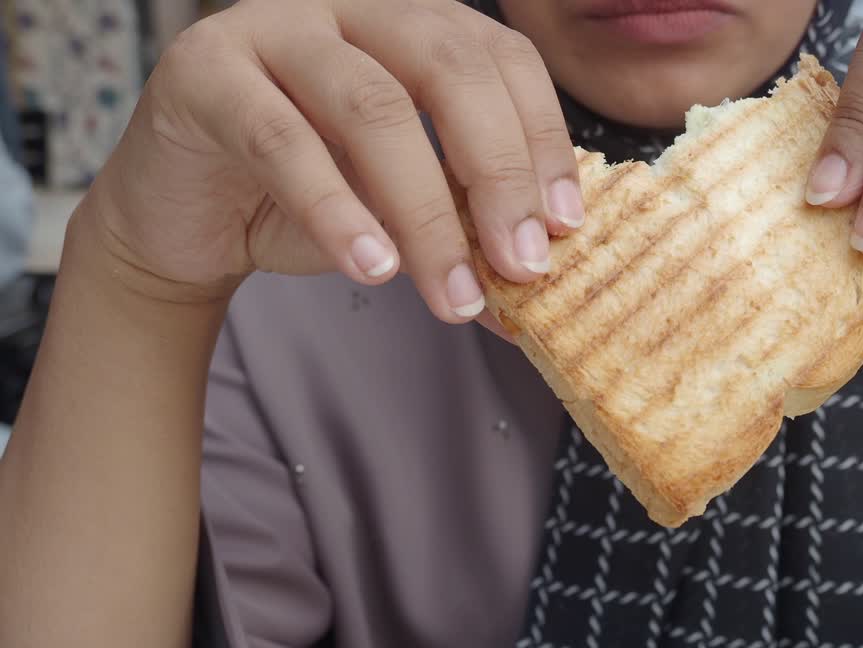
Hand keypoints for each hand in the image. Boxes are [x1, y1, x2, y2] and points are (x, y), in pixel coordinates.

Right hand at [86, 0, 582, 329]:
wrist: (188, 219)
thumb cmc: (307, 203)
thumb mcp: (404, 210)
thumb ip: (465, 227)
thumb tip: (539, 290)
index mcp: (415, 24)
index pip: (503, 60)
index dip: (542, 140)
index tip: (565, 227)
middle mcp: (353, 7)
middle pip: (449, 68)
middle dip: (498, 172)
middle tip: (523, 264)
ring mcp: (276, 27)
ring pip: (372, 106)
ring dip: (425, 212)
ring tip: (452, 294)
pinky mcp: (206, 72)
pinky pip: (282, 141)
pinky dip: (337, 211)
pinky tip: (373, 269)